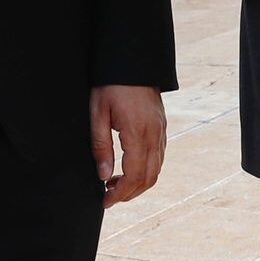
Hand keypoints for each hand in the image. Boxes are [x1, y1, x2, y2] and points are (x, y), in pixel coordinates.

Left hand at [89, 84, 165, 206]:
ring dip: (138, 183)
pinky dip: (146, 170)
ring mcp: (161, 130)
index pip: (134, 177)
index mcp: (138, 133)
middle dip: (129, 194)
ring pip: (156, 170)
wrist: (133, 59)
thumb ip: (101, 146)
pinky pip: (158, 156)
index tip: (105, 201)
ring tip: (115, 183)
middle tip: (108, 196)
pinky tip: (128, 167)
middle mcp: (154, 135)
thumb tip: (104, 177)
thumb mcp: (98, 113)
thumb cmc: (112, 84)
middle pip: (148, 178)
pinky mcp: (161, 126)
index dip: (120, 194)